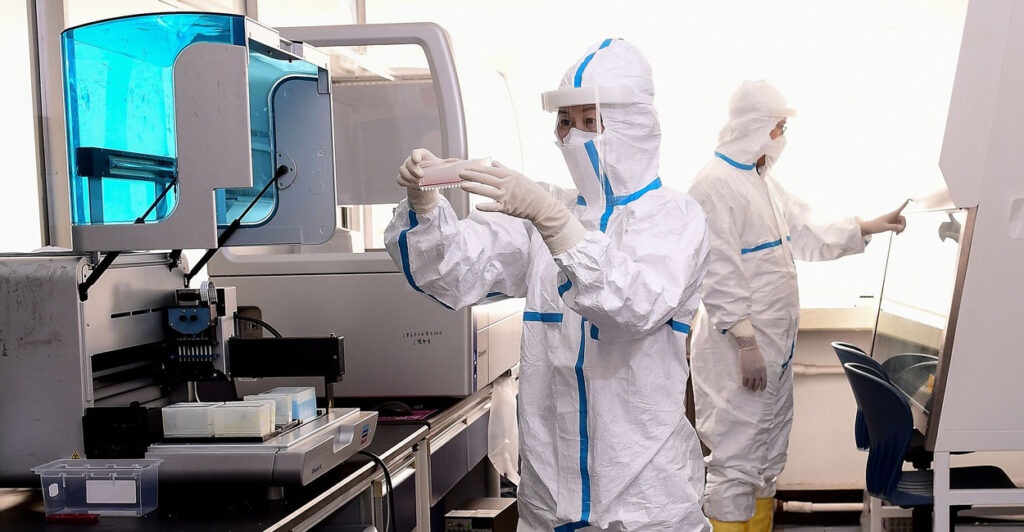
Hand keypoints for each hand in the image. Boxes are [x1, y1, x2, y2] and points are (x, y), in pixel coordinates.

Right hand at [397, 148, 455, 212]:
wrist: (427, 181)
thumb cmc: (434, 171)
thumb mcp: (442, 167)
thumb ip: (450, 164)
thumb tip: (462, 162)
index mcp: (421, 155)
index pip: (415, 152)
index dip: (415, 156)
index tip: (418, 160)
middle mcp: (411, 161)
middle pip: (408, 163)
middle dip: (413, 170)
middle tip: (421, 177)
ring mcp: (405, 169)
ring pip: (402, 171)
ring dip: (409, 178)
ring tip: (418, 183)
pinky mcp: (402, 178)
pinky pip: (399, 180)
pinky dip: (405, 183)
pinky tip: (413, 186)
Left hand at [459, 162, 585, 254]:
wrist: (541, 205)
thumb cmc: (529, 190)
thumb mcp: (518, 176)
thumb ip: (504, 169)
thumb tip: (493, 162)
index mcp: (509, 175)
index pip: (490, 170)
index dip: (477, 169)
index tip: (467, 168)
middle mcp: (507, 184)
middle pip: (486, 179)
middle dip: (472, 176)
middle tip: (460, 174)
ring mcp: (507, 196)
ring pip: (487, 191)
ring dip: (474, 188)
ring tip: (462, 186)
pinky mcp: (507, 208)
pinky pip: (494, 207)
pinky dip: (486, 207)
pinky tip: (476, 206)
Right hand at [736, 336, 766, 391]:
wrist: (748, 348)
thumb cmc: (756, 353)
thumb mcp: (762, 362)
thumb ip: (762, 370)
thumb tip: (760, 377)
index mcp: (763, 370)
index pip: (764, 381)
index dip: (763, 387)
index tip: (761, 390)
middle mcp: (757, 373)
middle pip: (757, 383)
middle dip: (755, 388)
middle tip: (754, 390)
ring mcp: (750, 373)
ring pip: (750, 384)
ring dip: (750, 387)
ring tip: (749, 389)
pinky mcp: (744, 372)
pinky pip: (744, 381)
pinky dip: (745, 384)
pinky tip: (745, 385)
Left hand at [859, 199, 908, 235]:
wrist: (868, 228)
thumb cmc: (875, 226)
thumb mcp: (885, 227)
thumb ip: (894, 227)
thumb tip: (902, 227)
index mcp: (891, 215)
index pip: (899, 209)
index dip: (904, 205)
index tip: (908, 200)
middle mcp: (892, 216)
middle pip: (903, 219)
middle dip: (903, 225)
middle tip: (900, 232)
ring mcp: (891, 220)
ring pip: (900, 223)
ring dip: (900, 228)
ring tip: (897, 234)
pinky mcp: (890, 223)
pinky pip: (897, 225)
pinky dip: (897, 229)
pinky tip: (895, 233)